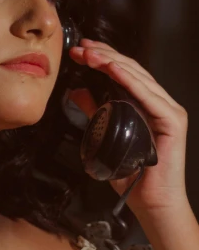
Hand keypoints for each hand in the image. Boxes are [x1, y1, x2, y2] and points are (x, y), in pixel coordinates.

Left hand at [66, 38, 188, 215]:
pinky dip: (130, 81)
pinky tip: (113, 70)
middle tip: (81, 48)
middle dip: (103, 56)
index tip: (80, 51)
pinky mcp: (172, 121)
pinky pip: (149, 97)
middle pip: (130, 71)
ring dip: (112, 63)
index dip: (102, 59)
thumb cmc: (132, 174)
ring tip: (91, 55)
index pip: (123, 74)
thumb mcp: (105, 135)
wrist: (150, 202)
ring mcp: (168, 110)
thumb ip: (95, 112)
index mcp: (145, 105)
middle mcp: (158, 103)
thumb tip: (77, 92)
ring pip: (139, 78)